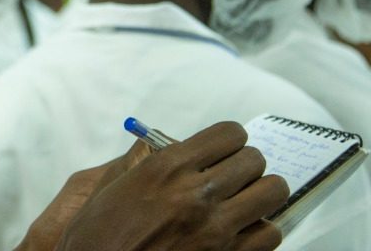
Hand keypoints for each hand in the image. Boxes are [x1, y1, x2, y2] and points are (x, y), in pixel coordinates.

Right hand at [18, 121, 288, 250]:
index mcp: (168, 167)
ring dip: (260, 196)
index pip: (230, 134)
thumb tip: (169, 145)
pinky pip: (271, 234)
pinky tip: (242, 233)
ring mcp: (218, 229)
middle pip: (255, 159)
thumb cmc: (98, 236)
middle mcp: (197, 193)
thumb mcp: (112, 187)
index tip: (222, 151)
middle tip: (232, 177)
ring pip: (272, 193)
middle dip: (246, 165)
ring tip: (243, 203)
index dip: (229, 140)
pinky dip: (260, 231)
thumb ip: (145, 162)